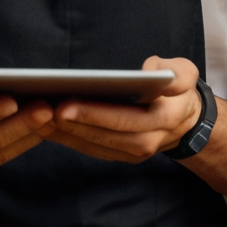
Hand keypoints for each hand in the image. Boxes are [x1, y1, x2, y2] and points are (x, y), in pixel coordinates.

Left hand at [47, 56, 201, 162]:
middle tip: (43, 110)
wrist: (187, 121)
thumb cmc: (178, 89)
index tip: (66, 104)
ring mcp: (136, 153)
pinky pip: (94, 150)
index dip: (95, 113)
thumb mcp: (185, 73)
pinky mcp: (124, 155)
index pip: (127, 118)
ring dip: (67, 134)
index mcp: (165, 117)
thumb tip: (149, 70)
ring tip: (39, 118)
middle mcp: (150, 140)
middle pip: (107, 135)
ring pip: (97, 145)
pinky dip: (71, 140)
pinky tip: (49, 128)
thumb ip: (174, 72)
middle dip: (73, 124)